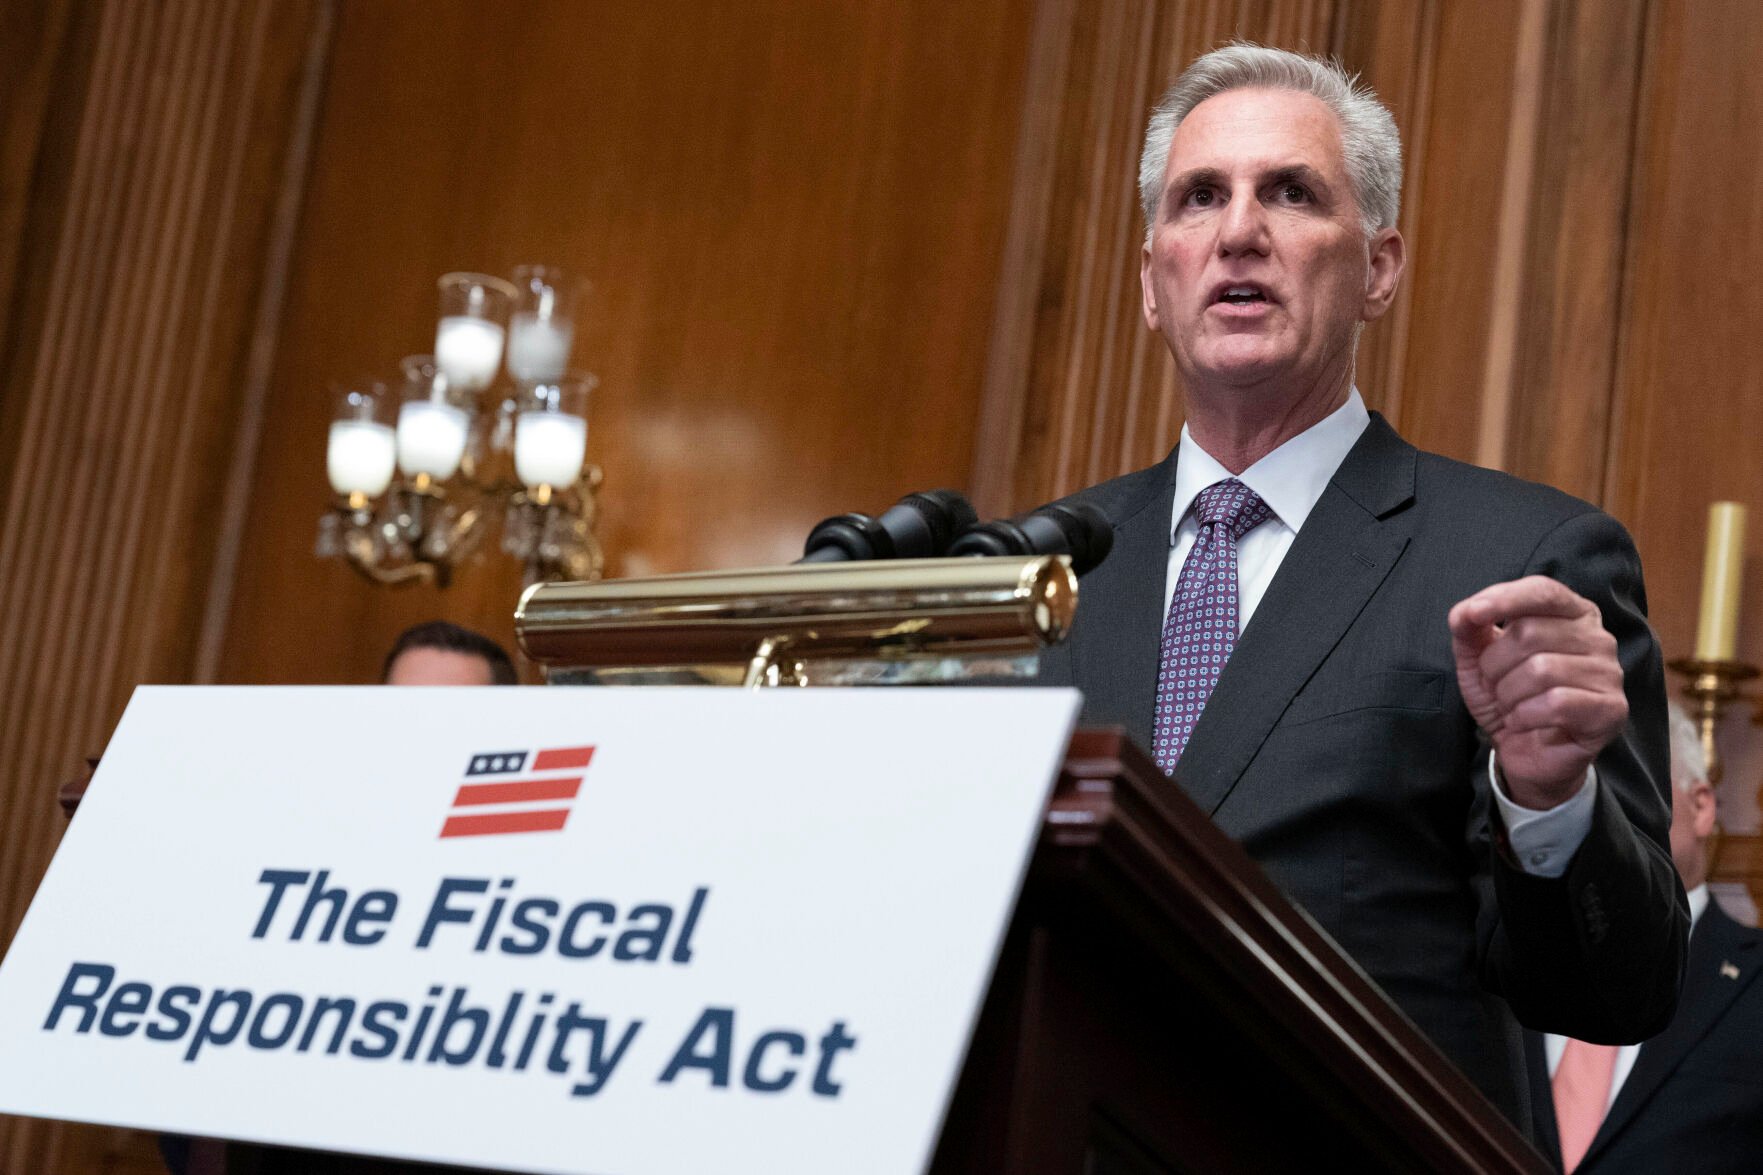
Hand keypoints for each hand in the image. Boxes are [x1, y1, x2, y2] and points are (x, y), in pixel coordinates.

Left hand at [1447, 576, 1626, 808]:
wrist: (1526, 751)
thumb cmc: (1509, 696)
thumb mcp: (1477, 660)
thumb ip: (1469, 630)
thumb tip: (1464, 613)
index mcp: (1572, 613)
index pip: (1542, 590)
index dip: (1504, 598)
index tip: (1471, 614)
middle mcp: (1598, 637)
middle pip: (1530, 633)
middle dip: (1495, 664)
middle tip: (1496, 686)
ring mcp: (1609, 673)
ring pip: (1541, 670)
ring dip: (1509, 694)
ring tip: (1511, 706)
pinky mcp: (1611, 710)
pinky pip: (1557, 703)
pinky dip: (1525, 715)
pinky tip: (1524, 722)